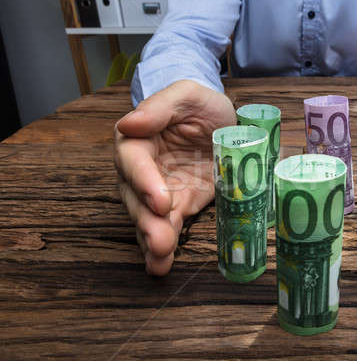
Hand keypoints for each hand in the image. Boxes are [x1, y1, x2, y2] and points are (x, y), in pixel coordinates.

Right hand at [114, 80, 235, 274]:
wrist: (223, 120)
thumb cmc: (200, 103)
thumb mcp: (187, 94)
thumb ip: (160, 106)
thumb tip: (129, 123)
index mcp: (138, 139)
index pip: (133, 162)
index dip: (144, 181)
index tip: (160, 200)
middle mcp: (142, 170)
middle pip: (135, 198)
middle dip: (147, 221)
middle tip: (159, 241)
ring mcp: (160, 191)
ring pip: (148, 219)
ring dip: (152, 240)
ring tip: (159, 260)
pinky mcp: (180, 205)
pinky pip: (169, 228)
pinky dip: (165, 248)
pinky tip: (161, 266)